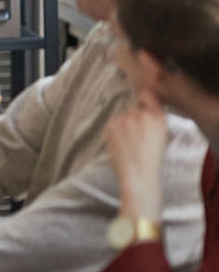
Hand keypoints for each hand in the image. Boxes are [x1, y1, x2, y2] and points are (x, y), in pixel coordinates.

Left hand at [105, 90, 167, 220]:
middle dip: (134, 118)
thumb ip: (154, 119)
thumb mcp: (161, 136)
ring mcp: (124, 120)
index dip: (144, 100)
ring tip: (129, 143)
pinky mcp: (111, 126)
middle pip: (133, 108)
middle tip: (136, 135)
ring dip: (124, 125)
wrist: (138, 175)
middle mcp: (140, 115)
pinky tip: (122, 145)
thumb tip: (144, 106)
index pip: (147, 96)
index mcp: (157, 117)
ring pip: (122, 116)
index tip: (143, 105)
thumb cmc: (152, 159)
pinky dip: (115, 132)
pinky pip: (113, 124)